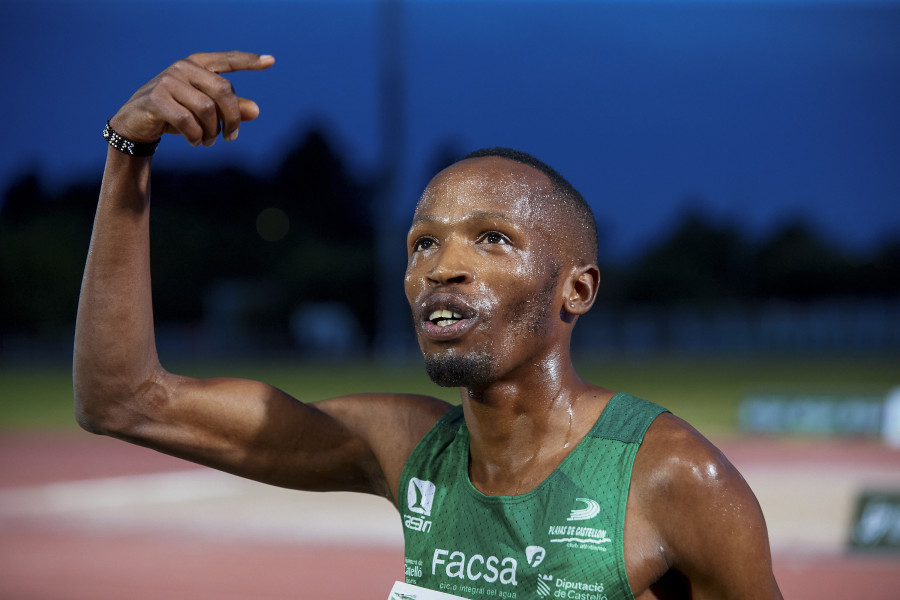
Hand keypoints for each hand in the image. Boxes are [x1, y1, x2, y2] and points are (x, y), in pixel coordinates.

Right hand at [109, 51, 274, 146]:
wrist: (135, 124)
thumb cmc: (175, 113)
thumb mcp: (205, 111)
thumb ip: (230, 109)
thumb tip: (256, 111)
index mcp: (197, 65)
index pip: (227, 60)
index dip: (249, 61)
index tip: (271, 61)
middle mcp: (183, 67)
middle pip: (224, 90)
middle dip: (232, 118)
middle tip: (230, 137)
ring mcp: (168, 81)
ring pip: (207, 109)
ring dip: (212, 131)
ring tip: (208, 142)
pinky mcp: (156, 99)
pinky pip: (188, 121)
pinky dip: (196, 136)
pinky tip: (195, 142)